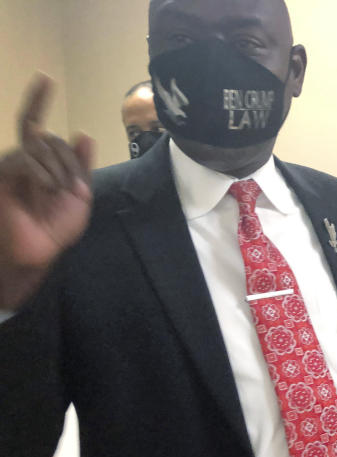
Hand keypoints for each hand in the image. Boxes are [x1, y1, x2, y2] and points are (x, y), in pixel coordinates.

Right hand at [0, 74, 93, 309]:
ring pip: (39, 145)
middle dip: (70, 162)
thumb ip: (80, 165)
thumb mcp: (77, 195)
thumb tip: (82, 133)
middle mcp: (20, 158)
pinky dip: (43, 172)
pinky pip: (25, 157)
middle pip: (49, 138)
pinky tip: (48, 189)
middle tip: (73, 191)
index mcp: (38, 161)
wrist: (37, 252)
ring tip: (59, 194)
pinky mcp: (2, 174)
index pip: (34, 122)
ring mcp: (9, 165)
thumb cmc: (54, 227)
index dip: (37, 99)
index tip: (45, 77)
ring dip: (59, 169)